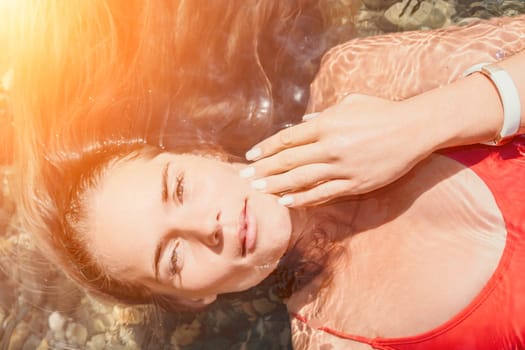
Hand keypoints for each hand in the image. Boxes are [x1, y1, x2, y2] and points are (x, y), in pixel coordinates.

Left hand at [240, 94, 433, 206]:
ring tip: (260, 191)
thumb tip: (301, 124)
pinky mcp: (355, 184)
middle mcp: (330, 147)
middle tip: (245, 178)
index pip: (287, 139)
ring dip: (277, 186)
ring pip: (302, 180)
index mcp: (326, 124)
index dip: (266, 148)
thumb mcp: (349, 104)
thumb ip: (322, 115)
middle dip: (264, 170)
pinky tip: (288, 201)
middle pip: (289, 161)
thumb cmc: (381, 111)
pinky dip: (304, 199)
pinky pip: (324, 194)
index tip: (251, 156)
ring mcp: (342, 168)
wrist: (414, 129)